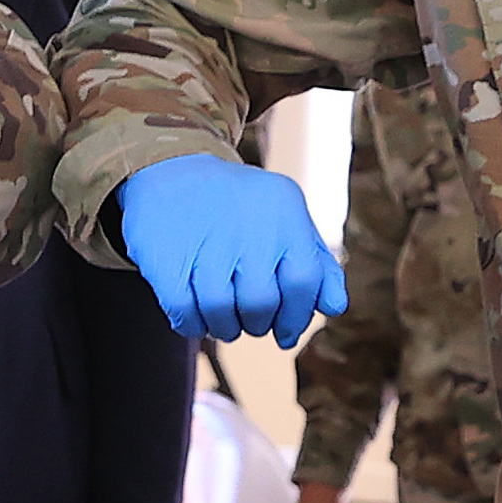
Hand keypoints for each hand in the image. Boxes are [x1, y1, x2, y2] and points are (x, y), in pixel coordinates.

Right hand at [118, 151, 347, 346]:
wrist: (173, 169)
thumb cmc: (241, 207)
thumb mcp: (286, 217)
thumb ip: (316, 262)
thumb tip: (334, 307)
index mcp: (284, 212)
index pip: (304, 281)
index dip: (297, 316)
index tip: (286, 332)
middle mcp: (248, 223)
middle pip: (261, 303)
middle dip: (258, 324)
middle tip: (250, 322)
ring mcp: (205, 239)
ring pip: (221, 312)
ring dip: (224, 328)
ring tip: (223, 319)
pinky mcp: (167, 256)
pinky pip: (184, 312)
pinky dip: (193, 325)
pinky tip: (198, 317)